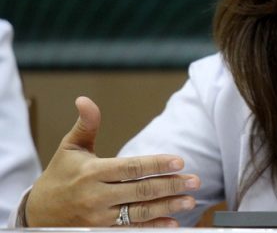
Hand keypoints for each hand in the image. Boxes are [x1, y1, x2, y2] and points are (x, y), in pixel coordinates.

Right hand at [25, 96, 200, 226]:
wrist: (37, 214)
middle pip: (141, 191)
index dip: (156, 164)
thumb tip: (84, 99)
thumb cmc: (59, 176)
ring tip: (190, 201)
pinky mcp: (101, 231)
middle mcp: (97, 196)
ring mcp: (100, 217)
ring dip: (168, 207)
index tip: (179, 161)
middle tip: (194, 181)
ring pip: (140, 212)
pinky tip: (171, 222)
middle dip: (170, 185)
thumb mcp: (70, 148)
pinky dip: (153, 227)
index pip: (131, 168)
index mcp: (93, 172)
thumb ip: (85, 125)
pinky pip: (132, 229)